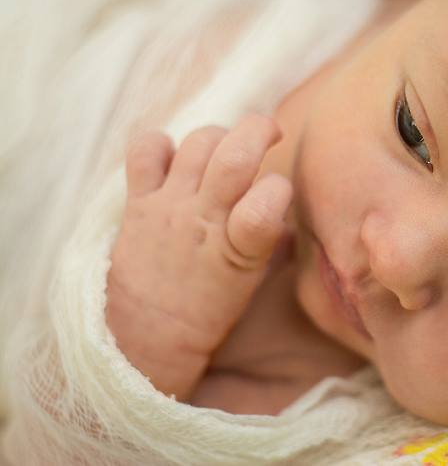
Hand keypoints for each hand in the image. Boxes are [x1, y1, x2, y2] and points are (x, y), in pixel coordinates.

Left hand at [105, 116, 291, 399]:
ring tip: (225, 148)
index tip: (280, 192)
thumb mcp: (253, 276)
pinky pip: (146, 150)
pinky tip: (173, 158)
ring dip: (219, 135)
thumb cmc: (209, 305)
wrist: (146, 336)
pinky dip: (159, 144)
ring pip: (199, 143)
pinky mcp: (138, 202)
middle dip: (259, 129)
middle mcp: (203, 220)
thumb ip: (273, 237)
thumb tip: (290, 204)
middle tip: (270, 133)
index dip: (281, 186)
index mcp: (240, 247)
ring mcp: (168, 208)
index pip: (270, 197)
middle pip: (235, 155)